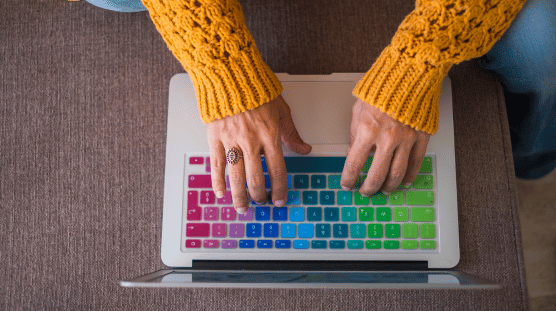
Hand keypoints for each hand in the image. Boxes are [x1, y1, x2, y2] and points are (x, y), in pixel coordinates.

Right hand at [207, 95, 310, 213]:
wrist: (230, 73)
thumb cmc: (255, 88)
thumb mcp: (281, 109)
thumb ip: (291, 133)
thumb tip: (304, 149)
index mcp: (270, 135)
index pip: (278, 170)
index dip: (279, 189)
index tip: (279, 200)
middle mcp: (251, 141)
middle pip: (256, 178)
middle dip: (259, 195)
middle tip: (260, 202)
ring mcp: (231, 140)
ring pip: (236, 177)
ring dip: (239, 196)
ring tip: (242, 206)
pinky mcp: (214, 137)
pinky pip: (216, 164)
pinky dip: (217, 182)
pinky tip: (221, 192)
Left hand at [341, 98, 430, 195]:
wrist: (409, 74)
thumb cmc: (382, 89)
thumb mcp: (358, 109)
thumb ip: (354, 133)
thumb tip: (352, 153)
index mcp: (367, 130)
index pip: (354, 164)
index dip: (349, 179)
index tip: (347, 185)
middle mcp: (387, 138)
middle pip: (376, 175)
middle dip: (369, 188)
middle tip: (365, 192)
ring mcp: (406, 139)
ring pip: (397, 174)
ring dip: (389, 186)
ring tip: (384, 190)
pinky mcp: (421, 137)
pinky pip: (416, 163)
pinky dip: (410, 176)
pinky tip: (404, 182)